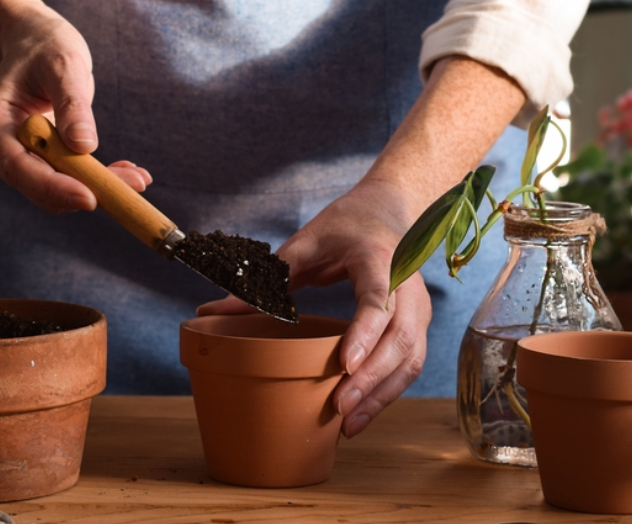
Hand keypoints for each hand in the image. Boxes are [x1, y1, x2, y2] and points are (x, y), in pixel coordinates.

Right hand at [0, 10, 151, 211]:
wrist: (34, 42)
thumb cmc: (45, 46)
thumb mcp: (63, 64)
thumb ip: (72, 104)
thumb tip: (84, 146)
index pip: (17, 166)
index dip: (52, 186)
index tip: (89, 197)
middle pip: (38, 184)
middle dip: (85, 189)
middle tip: (133, 185)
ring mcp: (16, 155)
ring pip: (56, 187)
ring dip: (98, 187)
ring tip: (139, 178)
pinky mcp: (38, 159)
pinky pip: (67, 178)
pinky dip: (98, 179)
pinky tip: (129, 172)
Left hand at [197, 178, 431, 437]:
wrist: (388, 207)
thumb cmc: (345, 224)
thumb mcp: (304, 243)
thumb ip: (266, 278)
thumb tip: (212, 311)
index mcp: (377, 258)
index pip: (377, 299)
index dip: (363, 333)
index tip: (344, 364)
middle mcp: (406, 284)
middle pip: (398, 338)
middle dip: (371, 379)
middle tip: (338, 408)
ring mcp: (418, 305)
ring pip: (410, 357)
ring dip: (382, 394)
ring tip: (349, 425)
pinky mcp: (418, 322)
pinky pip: (410, 362)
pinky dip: (389, 390)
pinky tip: (362, 411)